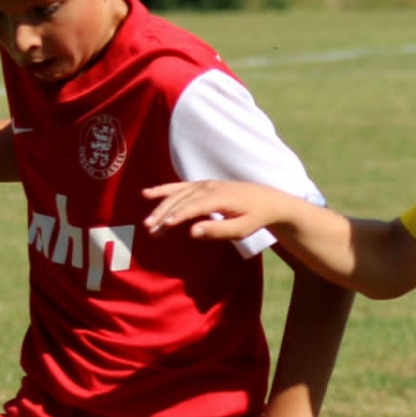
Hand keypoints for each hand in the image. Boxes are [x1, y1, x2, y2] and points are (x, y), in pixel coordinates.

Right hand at [143, 179, 285, 240]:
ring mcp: (205, 184)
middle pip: (182, 199)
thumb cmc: (255, 218)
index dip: (178, 216)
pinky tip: (148, 194)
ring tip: (147, 222)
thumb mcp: (241, 229)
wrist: (268, 200)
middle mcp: (210, 187)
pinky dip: (164, 190)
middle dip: (164, 214)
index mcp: (221, 197)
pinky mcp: (203, 185)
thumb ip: (217, 230)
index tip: (163, 226)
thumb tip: (192, 232)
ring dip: (160, 206)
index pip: (195, 206)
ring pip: (178, 193)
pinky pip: (180, 187)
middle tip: (149, 229)